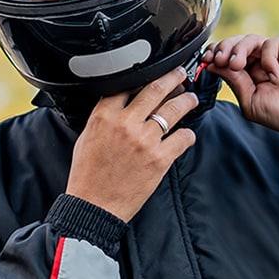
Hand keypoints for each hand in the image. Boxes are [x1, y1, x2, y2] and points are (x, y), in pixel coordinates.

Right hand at [65, 68, 199, 221]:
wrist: (94, 206)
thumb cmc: (88, 175)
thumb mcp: (86, 137)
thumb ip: (103, 117)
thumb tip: (118, 104)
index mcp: (104, 116)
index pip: (127, 84)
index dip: (143, 75)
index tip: (153, 72)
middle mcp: (125, 123)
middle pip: (155, 88)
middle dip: (173, 77)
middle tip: (181, 74)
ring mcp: (144, 140)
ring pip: (174, 109)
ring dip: (187, 101)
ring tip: (191, 99)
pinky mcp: (160, 159)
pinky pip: (183, 138)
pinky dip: (188, 135)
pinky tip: (188, 134)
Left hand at [201, 34, 278, 137]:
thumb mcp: (251, 100)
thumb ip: (234, 81)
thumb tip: (213, 64)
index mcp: (251, 73)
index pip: (228, 56)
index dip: (215, 54)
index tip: (205, 59)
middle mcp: (263, 60)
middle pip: (236, 43)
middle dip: (223, 49)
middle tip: (219, 60)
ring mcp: (278, 52)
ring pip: (250, 39)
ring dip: (239, 50)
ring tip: (238, 65)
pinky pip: (271, 43)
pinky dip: (268, 59)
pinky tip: (275, 76)